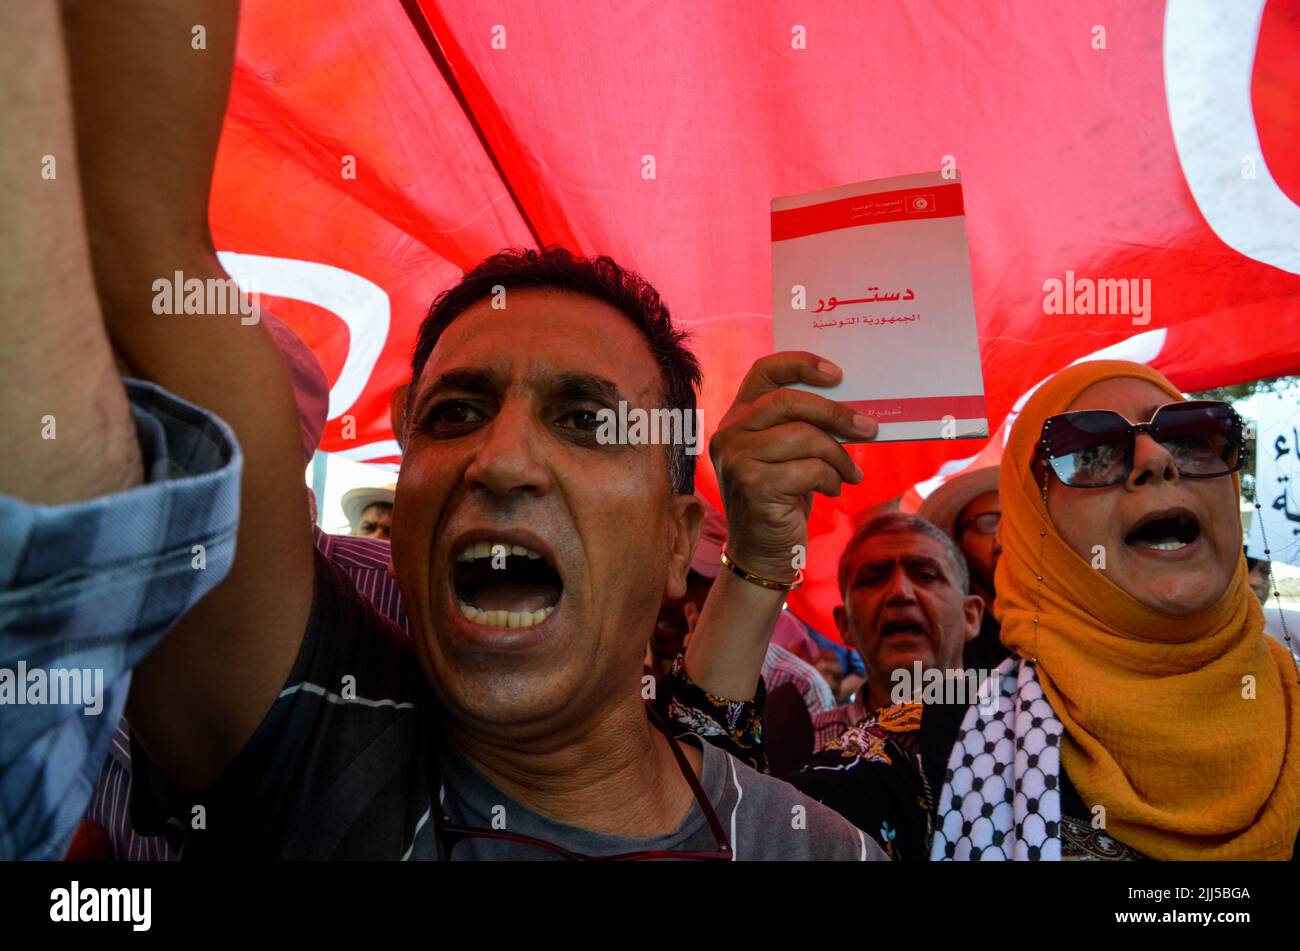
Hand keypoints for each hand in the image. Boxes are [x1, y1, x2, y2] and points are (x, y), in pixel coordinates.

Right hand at [708, 352, 876, 581]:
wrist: (763, 551)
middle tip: (868, 428)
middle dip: (836, 413)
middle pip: (789, 401)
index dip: (801, 364)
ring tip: (850, 472)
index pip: (764, 371)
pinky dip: (830, 479)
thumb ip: (803, 424)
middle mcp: (729, 433)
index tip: (837, 374)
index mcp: (737, 416)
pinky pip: (809, 469)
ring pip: (804, 436)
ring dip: (838, 455)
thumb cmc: (783, 496)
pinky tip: (832, 490)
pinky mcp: (752, 486)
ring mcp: (736, 459)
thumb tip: (852, 405)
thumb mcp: (789, 454)